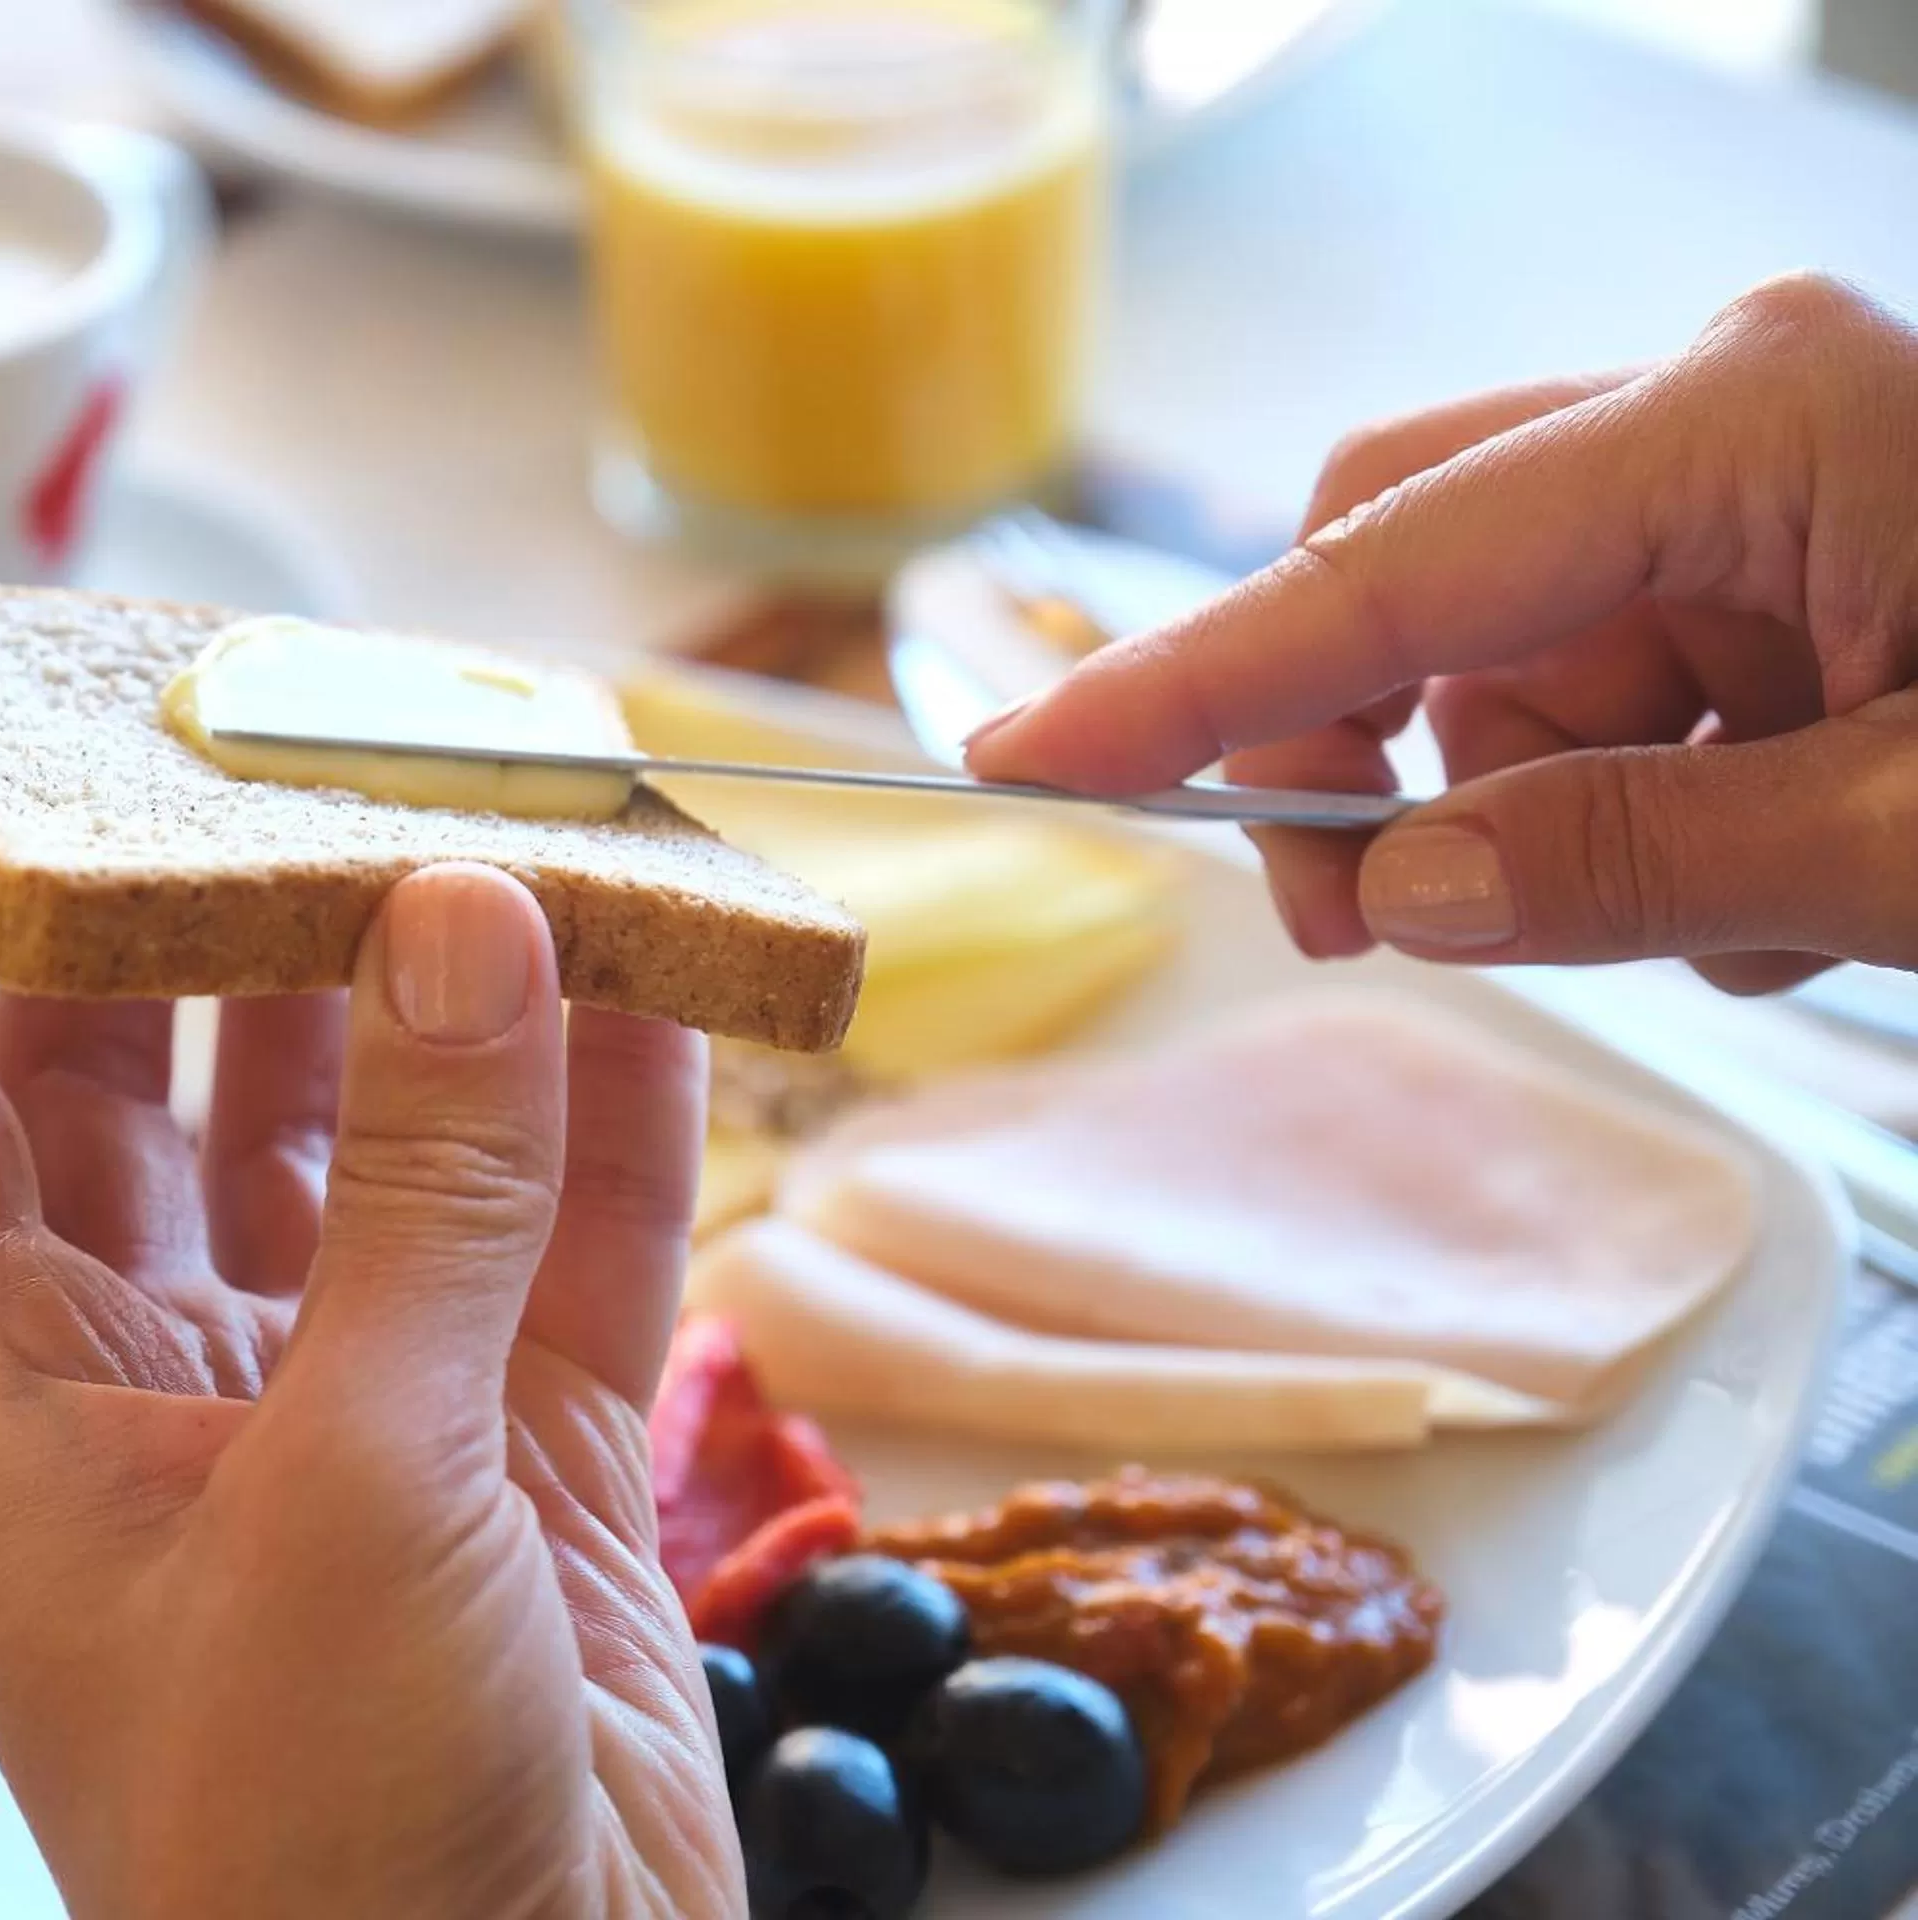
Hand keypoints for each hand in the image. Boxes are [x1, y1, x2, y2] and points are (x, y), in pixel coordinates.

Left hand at [0, 743, 738, 1919]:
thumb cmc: (314, 1845)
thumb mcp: (353, 1495)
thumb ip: (425, 1198)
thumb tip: (475, 913)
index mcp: (9, 1391)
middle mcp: (159, 1366)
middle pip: (141, 1062)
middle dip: (186, 890)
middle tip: (243, 703)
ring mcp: (353, 1398)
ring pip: (377, 1122)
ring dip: (427, 973)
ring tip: (487, 785)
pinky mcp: (525, 1445)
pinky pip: (565, 1223)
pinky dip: (616, 1098)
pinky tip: (662, 957)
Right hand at [970, 272, 1917, 991]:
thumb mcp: (1908, 841)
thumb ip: (1644, 862)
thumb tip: (1412, 891)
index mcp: (1757, 419)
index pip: (1392, 562)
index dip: (1195, 679)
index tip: (1026, 750)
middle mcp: (1724, 413)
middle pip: (1398, 567)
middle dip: (1352, 755)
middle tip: (1366, 921)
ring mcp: (1742, 481)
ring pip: (1493, 659)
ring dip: (1536, 813)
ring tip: (1720, 914)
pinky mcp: (1765, 557)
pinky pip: (1595, 691)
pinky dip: (1624, 807)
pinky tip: (1768, 872)